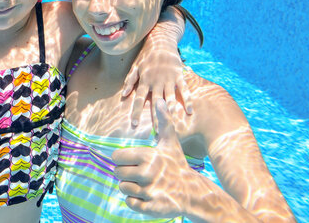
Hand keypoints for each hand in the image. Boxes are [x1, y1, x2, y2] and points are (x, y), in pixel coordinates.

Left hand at [111, 100, 195, 218]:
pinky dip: (134, 201)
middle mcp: (147, 173)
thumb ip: (163, 122)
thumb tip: (161, 100)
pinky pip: (129, 202)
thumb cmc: (176, 164)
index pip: (117, 157)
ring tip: (144, 184)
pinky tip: (145, 195)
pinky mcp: (151, 207)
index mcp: (148, 156)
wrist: (192, 191)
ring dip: (130, 187)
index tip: (133, 162)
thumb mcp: (170, 142)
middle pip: (118, 173)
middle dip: (126, 174)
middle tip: (140, 174)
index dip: (122, 160)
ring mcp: (150, 191)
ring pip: (122, 188)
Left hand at [121, 43, 190, 128]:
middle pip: (155, 102)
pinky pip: (183, 90)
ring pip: (169, 98)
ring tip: (172, 123)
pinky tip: (190, 111)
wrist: (160, 42)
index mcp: (144, 81)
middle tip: (156, 132)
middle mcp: (156, 82)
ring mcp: (168, 79)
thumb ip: (130, 80)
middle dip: (155, 117)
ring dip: (171, 111)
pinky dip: (187, 100)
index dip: (135, 111)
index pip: (138, 99)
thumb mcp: (135, 67)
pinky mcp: (179, 76)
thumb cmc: (146, 56)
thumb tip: (124, 95)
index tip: (133, 124)